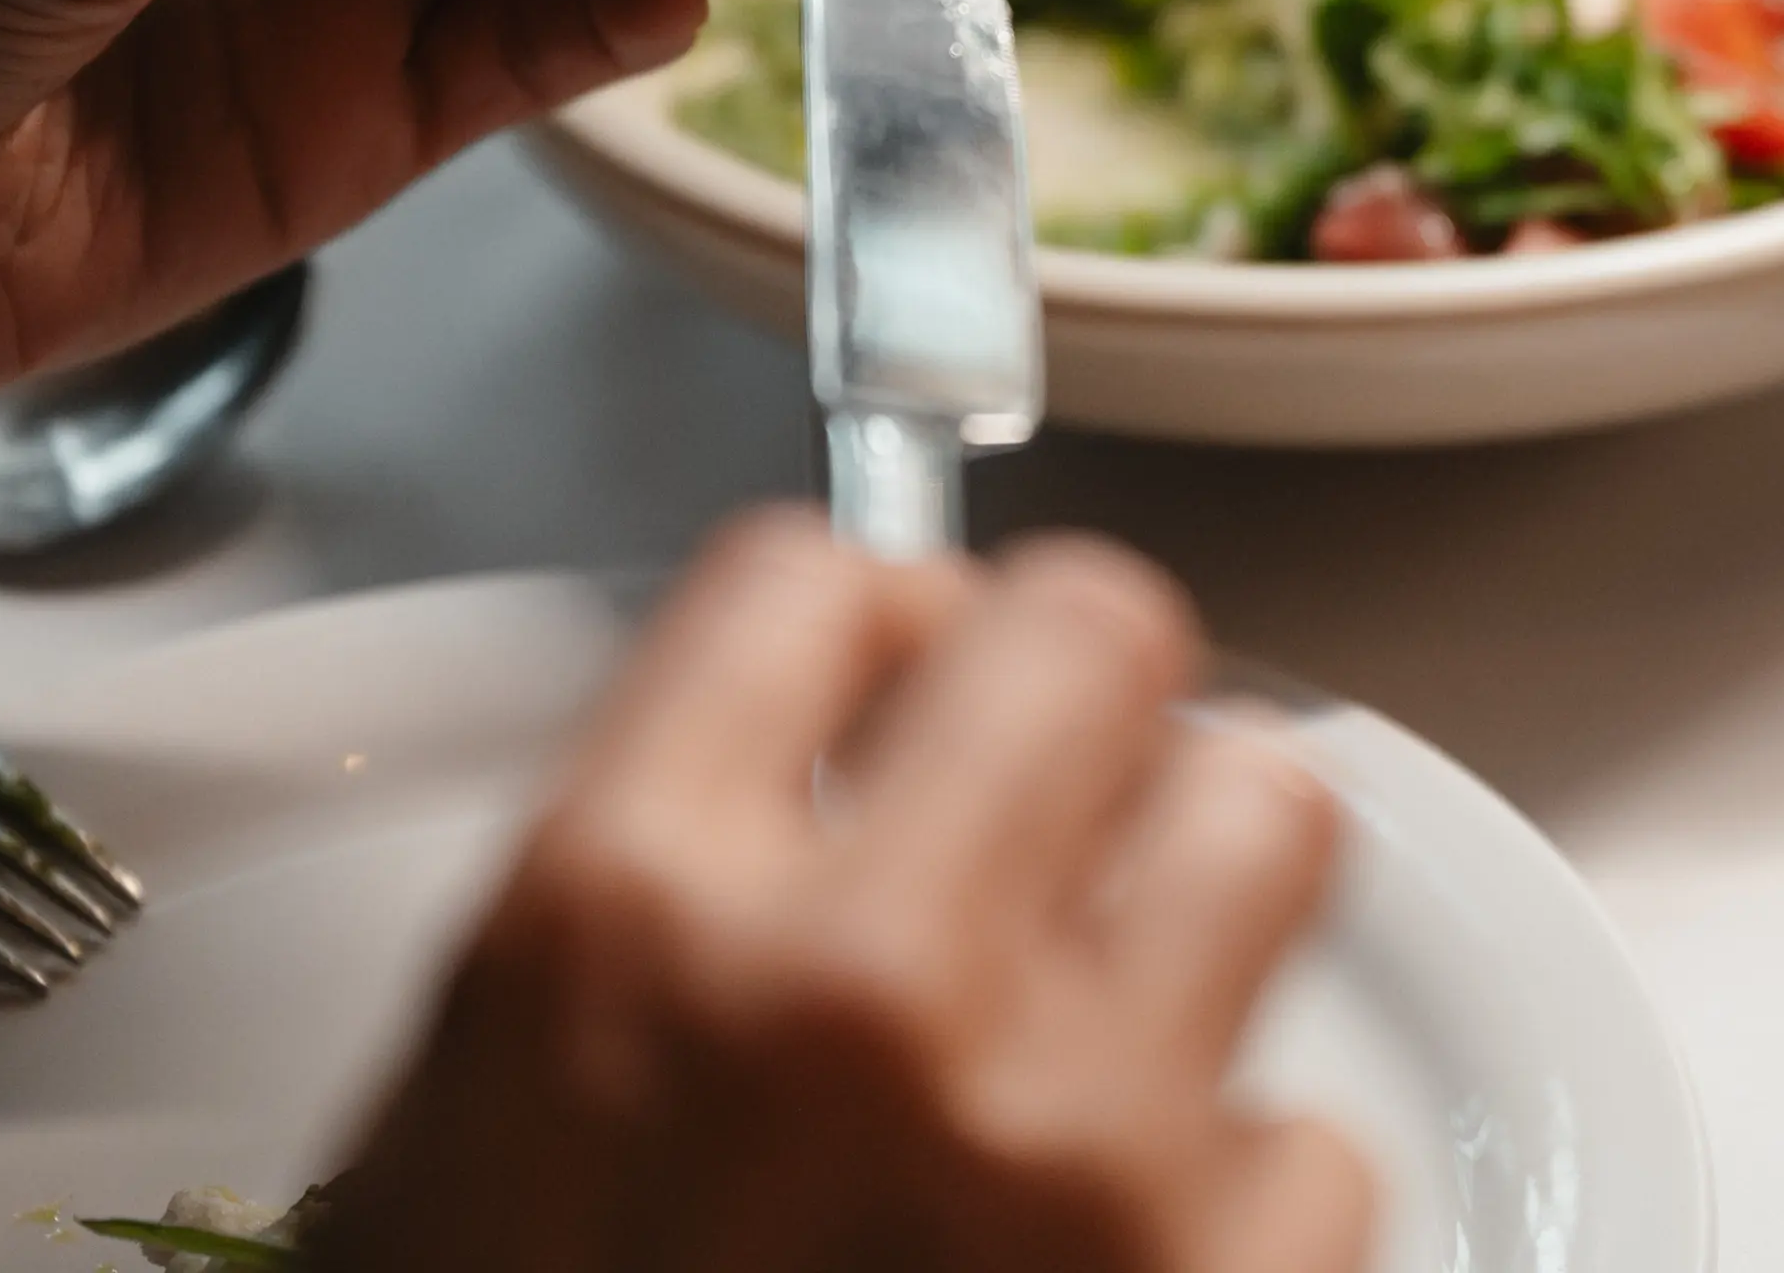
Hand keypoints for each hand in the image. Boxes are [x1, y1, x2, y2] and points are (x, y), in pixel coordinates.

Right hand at [318, 514, 1370, 1272]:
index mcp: (625, 921)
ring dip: (1210, 896)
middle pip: (1095, 627)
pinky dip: (1250, 1197)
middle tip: (1059, 787)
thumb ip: (647, 905)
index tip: (898, 676)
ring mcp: (1066, 1138)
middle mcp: (860, 985)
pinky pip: (1323, 1132)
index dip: (871, 629)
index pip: (823, 579)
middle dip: (1079, 700)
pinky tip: (1136, 1261)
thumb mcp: (461, 1138)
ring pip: (1273, 816)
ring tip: (1136, 997)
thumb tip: (828, 739)